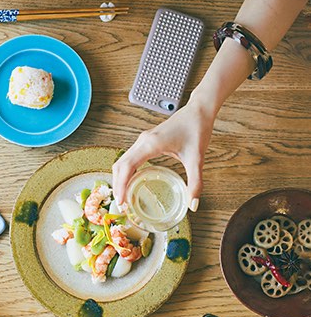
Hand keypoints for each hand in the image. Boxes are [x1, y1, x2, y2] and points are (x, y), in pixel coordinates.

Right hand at [112, 97, 215, 211]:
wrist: (198, 111)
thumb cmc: (196, 129)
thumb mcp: (197, 159)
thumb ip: (195, 183)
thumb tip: (193, 205)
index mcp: (151, 144)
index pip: (127, 167)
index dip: (121, 186)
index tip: (121, 202)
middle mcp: (143, 141)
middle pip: (120, 166)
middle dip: (118, 186)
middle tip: (122, 206)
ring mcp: (142, 141)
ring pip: (122, 162)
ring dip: (119, 180)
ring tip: (124, 198)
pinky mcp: (145, 142)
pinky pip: (129, 159)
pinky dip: (126, 173)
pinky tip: (132, 184)